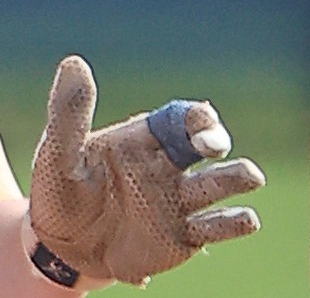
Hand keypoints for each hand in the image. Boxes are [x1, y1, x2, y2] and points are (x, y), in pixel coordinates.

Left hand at [27, 56, 263, 286]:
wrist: (62, 247)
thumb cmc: (60, 191)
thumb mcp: (58, 151)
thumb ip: (69, 112)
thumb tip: (73, 62)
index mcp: (142, 137)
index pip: (178, 117)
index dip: (195, 116)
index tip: (202, 120)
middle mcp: (168, 164)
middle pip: (205, 143)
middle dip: (214, 139)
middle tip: (211, 146)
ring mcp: (179, 201)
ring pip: (222, 183)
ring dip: (238, 177)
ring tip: (250, 174)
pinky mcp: (183, 237)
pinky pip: (216, 226)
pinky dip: (234, 221)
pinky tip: (245, 217)